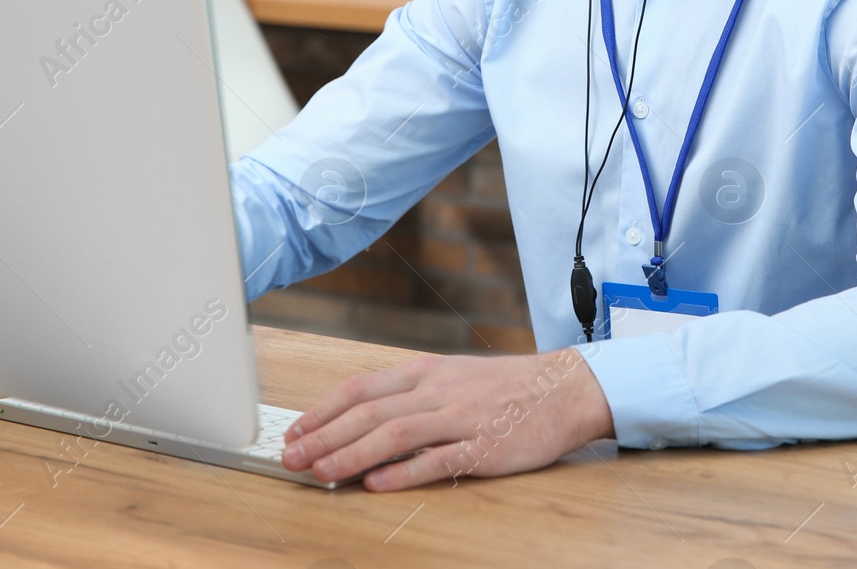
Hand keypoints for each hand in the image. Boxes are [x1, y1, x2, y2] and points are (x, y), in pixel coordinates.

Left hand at [280, 347, 614, 490]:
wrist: (564, 389)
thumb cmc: (507, 387)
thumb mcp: (453, 377)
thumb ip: (411, 397)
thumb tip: (364, 420)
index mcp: (426, 372)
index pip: (361, 389)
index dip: (323, 411)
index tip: (296, 431)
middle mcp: (437, 391)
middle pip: (369, 413)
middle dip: (324, 436)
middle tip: (292, 458)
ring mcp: (460, 418)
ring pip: (395, 434)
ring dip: (352, 454)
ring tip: (322, 473)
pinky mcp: (483, 446)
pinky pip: (437, 460)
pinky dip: (404, 472)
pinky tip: (377, 484)